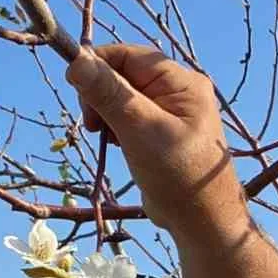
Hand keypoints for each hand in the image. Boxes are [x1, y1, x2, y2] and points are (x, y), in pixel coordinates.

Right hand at [66, 44, 246, 241]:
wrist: (202, 222)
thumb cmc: (178, 175)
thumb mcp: (139, 130)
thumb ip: (109, 94)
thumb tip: (77, 61)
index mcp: (181, 81)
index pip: (128, 55)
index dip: (98, 66)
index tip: (76, 88)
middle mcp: (178, 91)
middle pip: (123, 75)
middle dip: (101, 95)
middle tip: (94, 125)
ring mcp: (170, 112)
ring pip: (123, 98)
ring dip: (107, 114)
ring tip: (109, 139)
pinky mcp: (161, 133)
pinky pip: (130, 118)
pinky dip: (117, 128)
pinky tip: (117, 146)